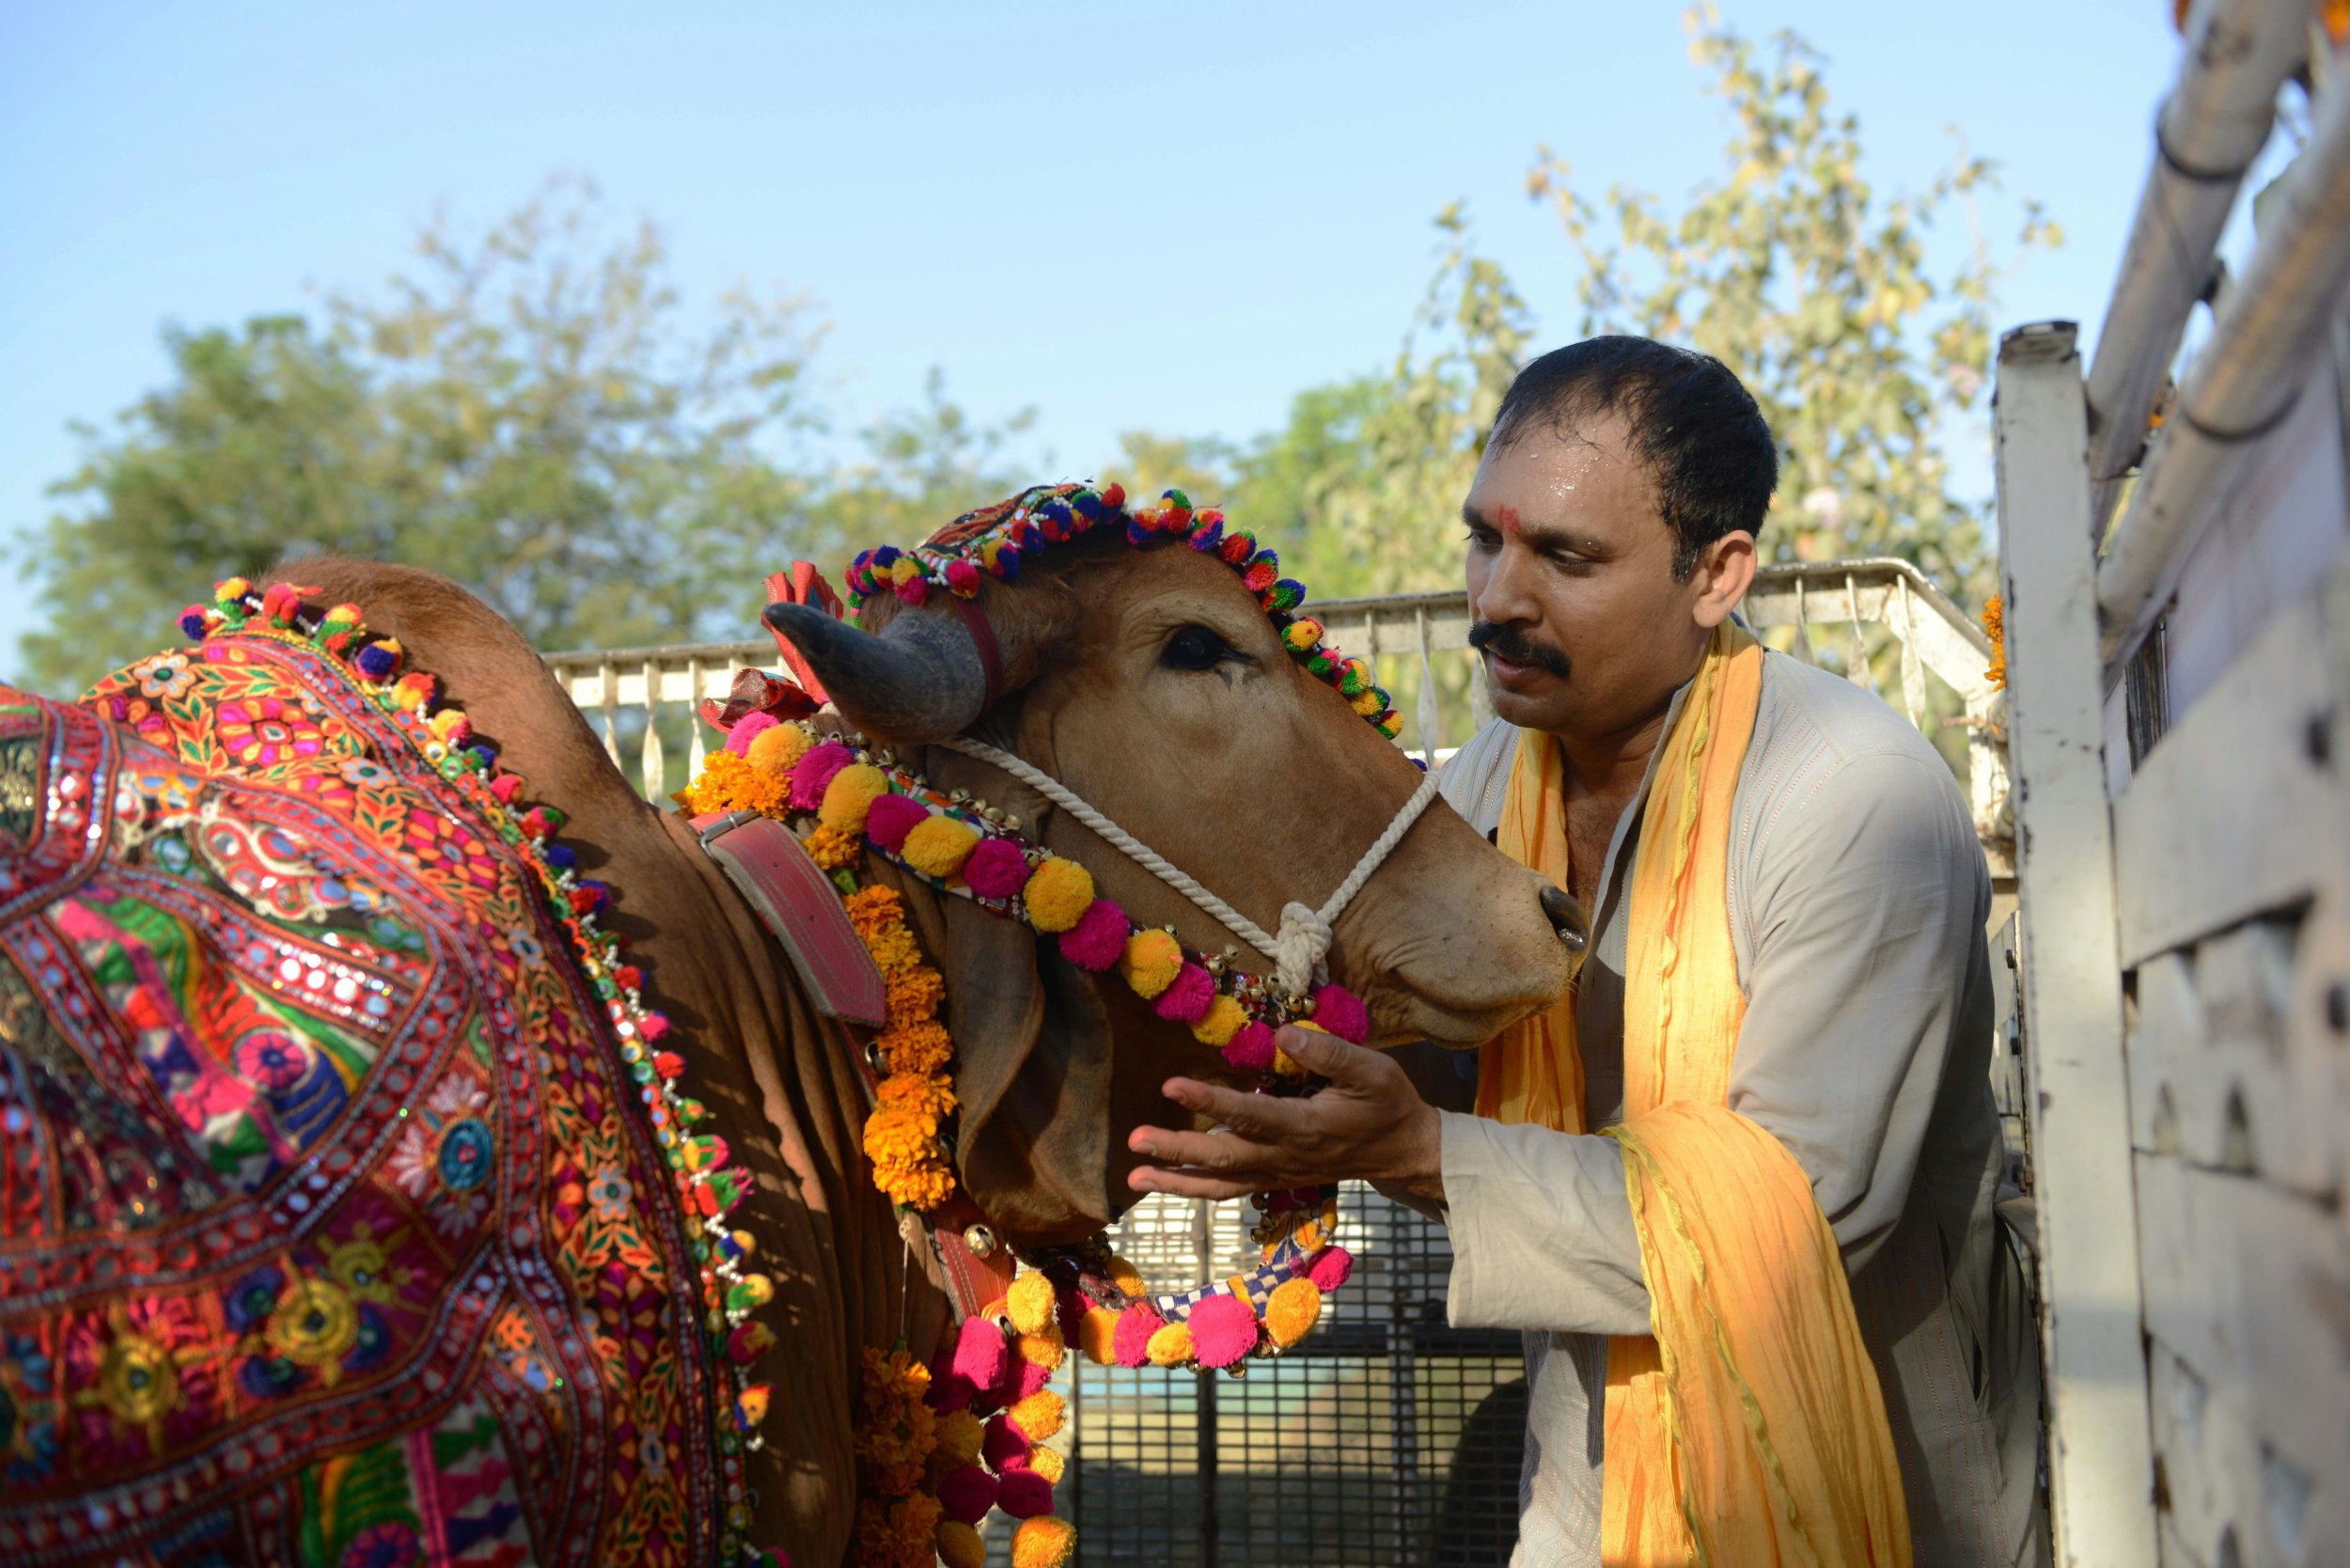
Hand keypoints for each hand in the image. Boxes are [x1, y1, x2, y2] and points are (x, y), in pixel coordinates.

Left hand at [1126, 1026, 1444, 1207]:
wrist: (1403, 1152)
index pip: (1252, 1115)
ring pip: (1221, 1184)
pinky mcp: (1274, 1178)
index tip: (1171, 1085)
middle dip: (1176, 1150)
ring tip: (1134, 1174)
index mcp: (1307, 1128)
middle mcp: (1286, 1157)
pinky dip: (1195, 1188)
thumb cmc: (1387, 1104)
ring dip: (1176, 1180)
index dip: (1211, 1102)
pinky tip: (1164, 1180)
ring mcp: (1278, 1173)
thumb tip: (1282, 1033)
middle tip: (1134, 1139)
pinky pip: (1229, 1189)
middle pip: (1223, 1158)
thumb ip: (1329, 1052)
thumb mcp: (1374, 1071)